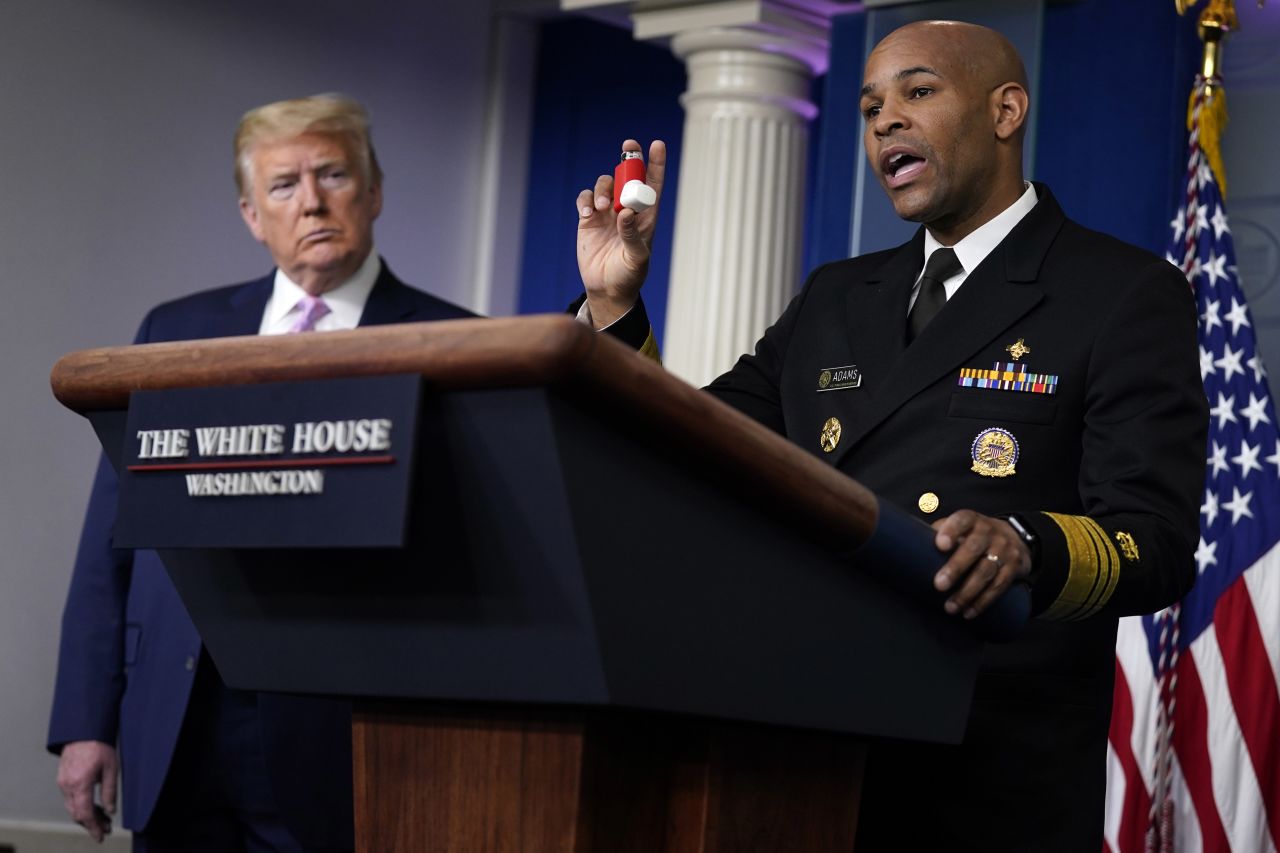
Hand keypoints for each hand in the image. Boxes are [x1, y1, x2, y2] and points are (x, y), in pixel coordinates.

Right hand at [57, 740, 117, 841]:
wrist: (83, 731)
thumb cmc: (99, 746)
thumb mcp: (111, 768)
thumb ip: (110, 791)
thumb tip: (110, 811)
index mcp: (80, 783)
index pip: (84, 813)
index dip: (93, 827)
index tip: (101, 836)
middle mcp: (68, 785)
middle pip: (77, 814)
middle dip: (91, 824)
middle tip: (106, 829)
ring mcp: (63, 783)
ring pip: (72, 807)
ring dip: (86, 816)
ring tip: (104, 819)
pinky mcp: (63, 779)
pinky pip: (70, 799)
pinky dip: (81, 806)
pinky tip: (94, 806)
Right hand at [575, 139, 666, 328]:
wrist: (606, 289)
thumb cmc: (629, 275)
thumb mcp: (636, 258)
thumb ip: (632, 236)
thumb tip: (625, 213)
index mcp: (645, 217)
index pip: (653, 185)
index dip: (655, 163)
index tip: (657, 144)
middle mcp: (626, 210)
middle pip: (628, 176)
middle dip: (629, 158)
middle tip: (629, 146)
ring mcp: (607, 213)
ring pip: (605, 184)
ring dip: (603, 188)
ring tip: (601, 206)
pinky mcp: (589, 220)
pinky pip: (586, 199)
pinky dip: (586, 201)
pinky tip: (587, 213)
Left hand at [931, 510, 1030, 618]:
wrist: (1015, 537)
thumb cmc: (974, 534)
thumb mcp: (960, 528)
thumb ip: (939, 533)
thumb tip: (908, 547)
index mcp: (972, 520)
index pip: (962, 520)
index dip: (951, 530)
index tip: (940, 545)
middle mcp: (989, 532)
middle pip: (973, 548)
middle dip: (956, 568)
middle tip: (939, 585)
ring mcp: (1004, 549)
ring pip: (986, 571)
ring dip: (967, 592)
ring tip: (950, 607)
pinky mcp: (1014, 567)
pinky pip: (999, 586)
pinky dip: (983, 601)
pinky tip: (969, 612)